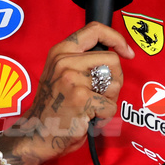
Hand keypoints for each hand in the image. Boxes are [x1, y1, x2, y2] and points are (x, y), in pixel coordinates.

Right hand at [1, 23, 135, 164]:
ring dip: (110, 99)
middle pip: (113, 60)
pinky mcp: (81, 98)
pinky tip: (88, 119)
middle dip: (115, 80)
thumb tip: (116, 53)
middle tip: (100, 95)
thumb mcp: (61, 74)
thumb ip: (82, 60)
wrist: (36, 134)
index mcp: (61, 51)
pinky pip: (111, 106)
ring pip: (115, 83)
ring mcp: (72, 79)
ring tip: (91, 107)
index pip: (95, 29)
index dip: (117, 39)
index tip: (127, 52)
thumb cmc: (55, 107)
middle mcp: (65, 61)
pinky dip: (105, 117)